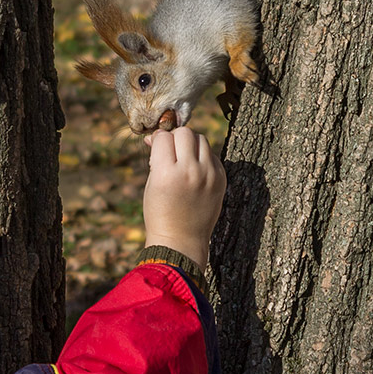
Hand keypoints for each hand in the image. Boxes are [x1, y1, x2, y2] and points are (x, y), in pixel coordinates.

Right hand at [142, 127, 225, 270]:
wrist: (181, 240)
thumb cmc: (160, 213)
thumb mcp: (152, 184)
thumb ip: (157, 158)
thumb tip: (159, 136)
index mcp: (167, 173)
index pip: (164, 137)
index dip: (157, 139)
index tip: (155, 146)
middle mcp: (190, 171)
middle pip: (185, 133)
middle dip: (175, 137)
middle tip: (170, 150)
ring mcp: (209, 175)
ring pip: (202, 139)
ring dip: (190, 144)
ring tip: (183, 158)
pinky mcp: (221, 180)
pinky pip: (212, 155)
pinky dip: (203, 156)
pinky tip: (195, 169)